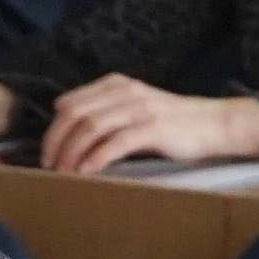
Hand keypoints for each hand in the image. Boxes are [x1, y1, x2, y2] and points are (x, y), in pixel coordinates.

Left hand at [35, 75, 258, 176]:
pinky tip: (86, 172)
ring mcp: (139, 109)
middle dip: (56, 142)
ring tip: (62, 173)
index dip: (53, 129)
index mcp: (116, 85)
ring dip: (71, 153)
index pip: (70, 103)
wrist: (213, 124)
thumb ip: (105, 110)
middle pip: (75, 114)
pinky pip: (116, 142)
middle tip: (48, 167)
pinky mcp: (153, 128)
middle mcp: (125, 92)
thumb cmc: (171, 123)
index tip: (46, 153)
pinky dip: (96, 158)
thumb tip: (66, 121)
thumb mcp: (134, 107)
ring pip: (91, 127)